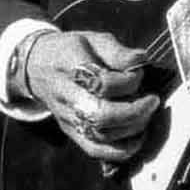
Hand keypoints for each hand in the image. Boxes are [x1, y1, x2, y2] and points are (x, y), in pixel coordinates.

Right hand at [25, 30, 159, 161]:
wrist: (37, 67)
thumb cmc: (72, 51)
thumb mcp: (92, 39)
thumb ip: (117, 51)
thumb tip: (140, 60)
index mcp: (71, 68)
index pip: (100, 82)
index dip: (127, 80)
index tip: (139, 72)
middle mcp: (67, 96)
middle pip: (99, 115)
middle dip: (133, 111)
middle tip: (152, 100)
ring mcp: (68, 118)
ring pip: (101, 135)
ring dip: (132, 128)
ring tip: (146, 114)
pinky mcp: (72, 132)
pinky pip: (96, 150)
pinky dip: (121, 150)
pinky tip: (137, 137)